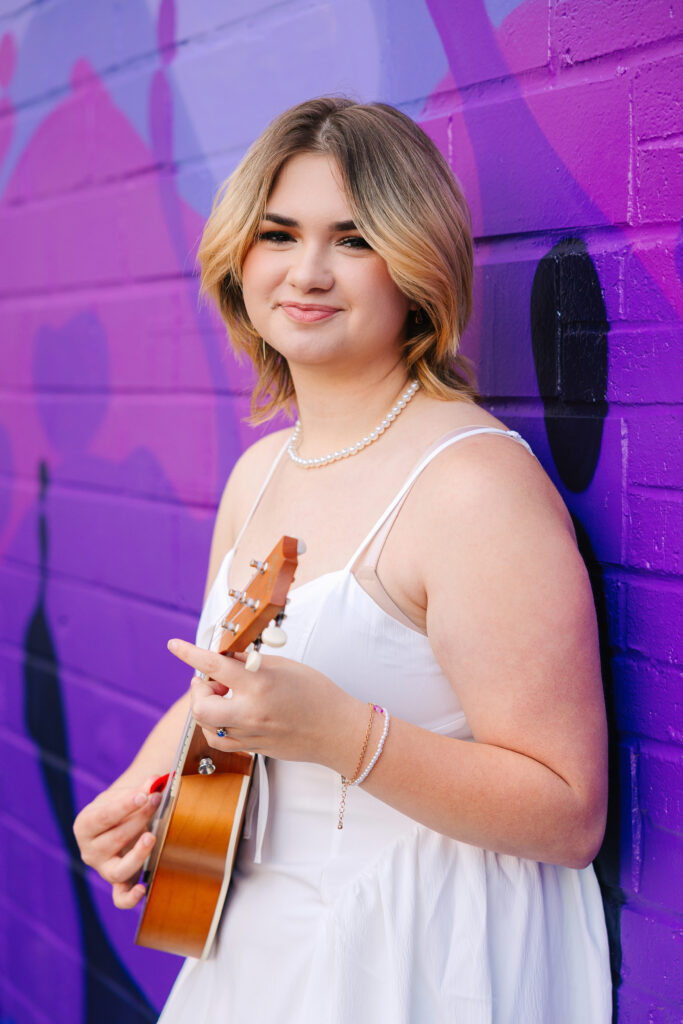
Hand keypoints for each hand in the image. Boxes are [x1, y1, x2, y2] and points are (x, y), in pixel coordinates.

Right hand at [73, 781, 161, 907]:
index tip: (144, 795)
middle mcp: (90, 851)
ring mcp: (103, 869)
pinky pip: (120, 898)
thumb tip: (156, 781)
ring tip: (151, 837)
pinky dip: (130, 898)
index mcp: (85, 826)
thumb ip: (141, 789)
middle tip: (157, 802)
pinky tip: (143, 888)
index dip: (125, 805)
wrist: (118, 821)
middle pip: (115, 839)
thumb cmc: (120, 807)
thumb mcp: (124, 794)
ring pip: (118, 870)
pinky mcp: (118, 883)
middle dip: (139, 819)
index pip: (104, 817)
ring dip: (138, 854)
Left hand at [167, 638, 363, 770]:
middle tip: (210, 679)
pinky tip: (228, 714)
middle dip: (198, 689)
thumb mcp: (284, 666)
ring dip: (206, 706)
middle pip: (199, 704)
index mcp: (259, 683)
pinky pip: (218, 740)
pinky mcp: (252, 749)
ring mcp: (250, 734)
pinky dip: (215, 725)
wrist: (337, 731)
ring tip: (225, 695)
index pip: (214, 666)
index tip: (175, 645)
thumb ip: (250, 662)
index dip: (189, 653)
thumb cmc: (318, 693)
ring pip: (206, 724)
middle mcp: (250, 711)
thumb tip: (224, 656)